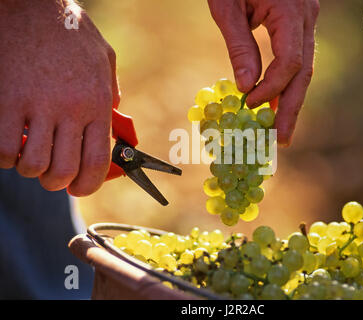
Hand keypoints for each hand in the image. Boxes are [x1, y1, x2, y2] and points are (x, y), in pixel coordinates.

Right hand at [0, 0, 119, 195]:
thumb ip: (112, 94)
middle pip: (64, 171)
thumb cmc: (69, 32)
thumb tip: (114, 124)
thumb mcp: (104, 59)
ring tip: (30, 154)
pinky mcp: (5, 100)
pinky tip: (10, 142)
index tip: (80, 188)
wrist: (31, 5)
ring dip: (30, 168)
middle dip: (57, 182)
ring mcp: (36, 106)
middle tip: (52, 173)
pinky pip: (3, 148)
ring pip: (33, 165)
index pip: (96, 162)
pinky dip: (5, 155)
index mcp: (97, 103)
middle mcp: (69, 109)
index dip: (88, 185)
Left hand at [208, 0, 318, 145]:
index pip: (289, 62)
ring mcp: (307, 19)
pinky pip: (297, 58)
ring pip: (303, 68)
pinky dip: (286, 82)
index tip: (249, 104)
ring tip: (281, 130)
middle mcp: (307, 18)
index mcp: (291, 12)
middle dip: (291, 108)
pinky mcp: (299, 23)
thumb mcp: (227, 5)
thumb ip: (239, 46)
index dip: (271, 88)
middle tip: (282, 141)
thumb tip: (246, 87)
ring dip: (291, 100)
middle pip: (303, 73)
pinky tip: (276, 101)